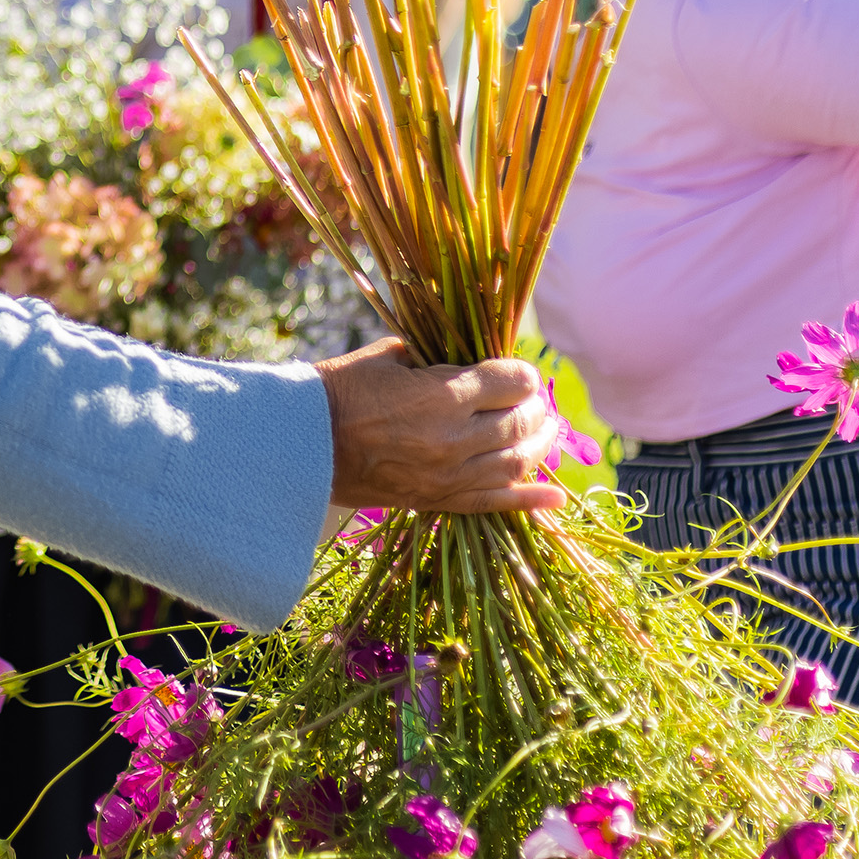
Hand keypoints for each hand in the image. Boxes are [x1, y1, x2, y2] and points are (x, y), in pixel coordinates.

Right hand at [317, 338, 566, 513]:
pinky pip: (495, 503)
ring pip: (517, 462)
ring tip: (543, 433)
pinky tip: (556, 496)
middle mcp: (454, 438)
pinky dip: (529, 500)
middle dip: (533, 407)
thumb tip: (473, 357)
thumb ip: (437, 356)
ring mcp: (449, 474)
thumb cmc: (343, 390)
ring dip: (538, 445)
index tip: (517, 371)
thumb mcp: (392, 356)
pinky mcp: (438, 499)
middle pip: (521, 422)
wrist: (303, 443)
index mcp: (443, 395)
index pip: (513, 382)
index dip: (521, 373)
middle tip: (530, 400)